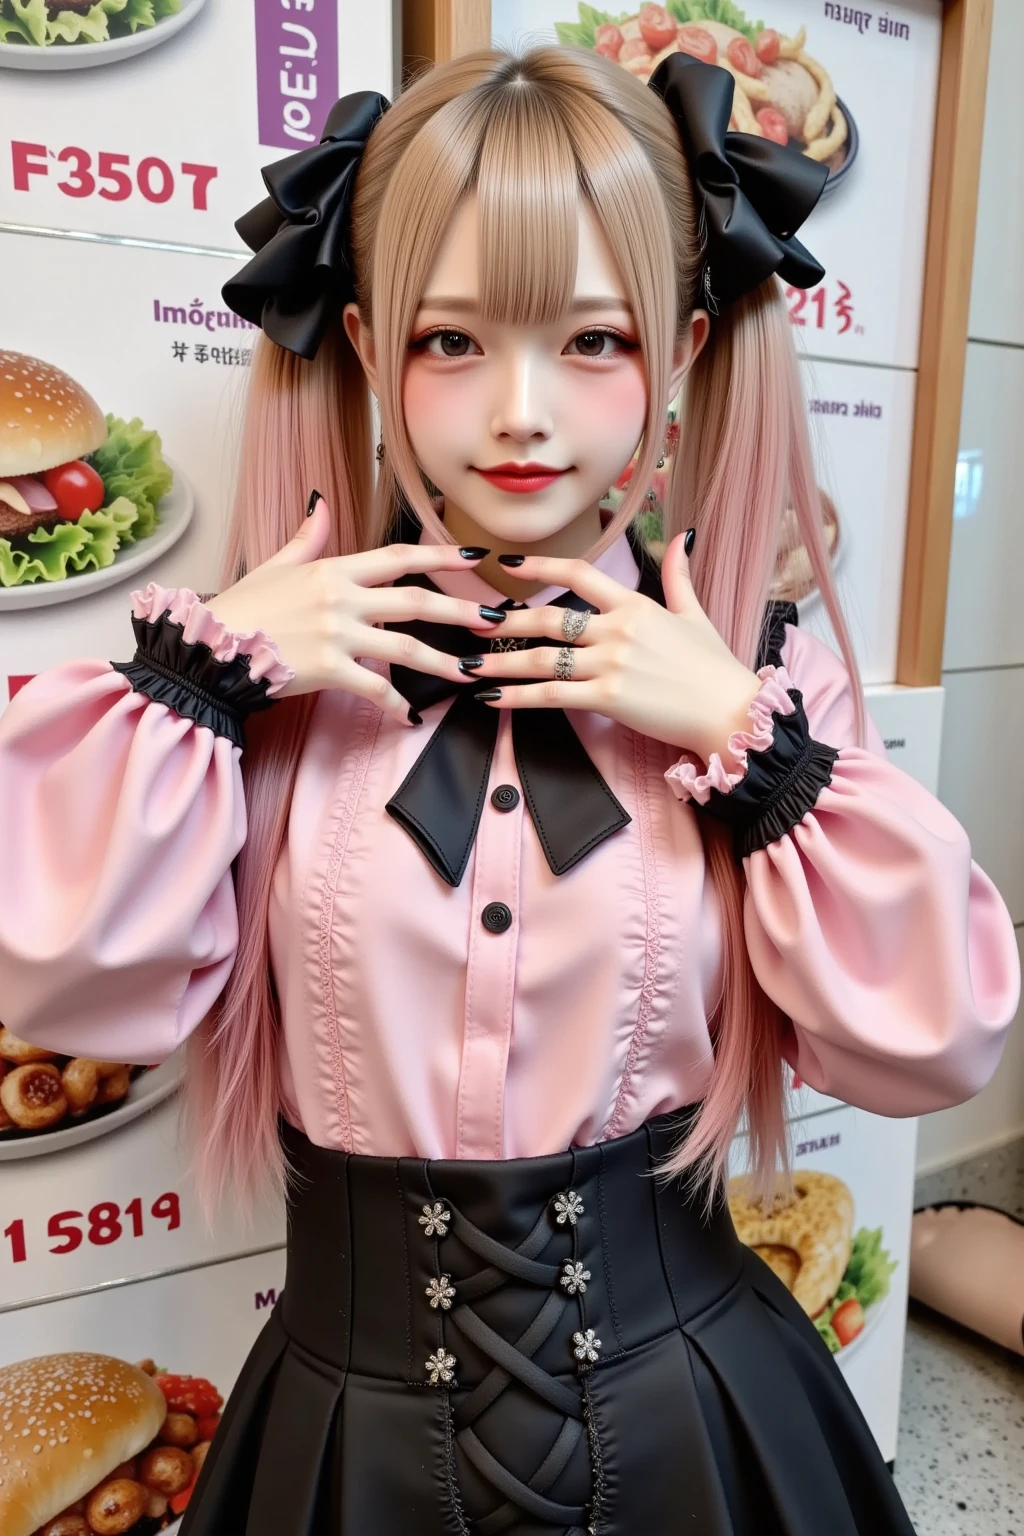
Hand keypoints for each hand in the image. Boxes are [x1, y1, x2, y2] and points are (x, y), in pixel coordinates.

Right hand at [203, 493, 505, 727]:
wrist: (209, 648)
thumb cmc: (241, 608)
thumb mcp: (275, 565)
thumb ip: (308, 537)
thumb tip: (323, 504)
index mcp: (333, 569)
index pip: (398, 557)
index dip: (441, 555)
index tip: (475, 557)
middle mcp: (341, 598)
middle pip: (417, 600)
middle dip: (461, 610)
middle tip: (495, 621)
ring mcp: (337, 634)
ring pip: (406, 647)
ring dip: (445, 662)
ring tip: (473, 673)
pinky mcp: (328, 670)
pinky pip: (375, 689)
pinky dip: (397, 706)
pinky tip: (412, 718)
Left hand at [466, 531, 762, 765]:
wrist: (730, 711)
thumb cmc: (715, 668)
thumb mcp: (696, 614)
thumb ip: (678, 577)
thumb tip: (683, 537)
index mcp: (636, 605)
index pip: (579, 574)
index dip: (541, 567)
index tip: (509, 566)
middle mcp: (618, 629)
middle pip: (549, 618)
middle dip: (507, 621)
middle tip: (475, 623)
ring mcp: (612, 664)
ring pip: (543, 658)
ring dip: (500, 662)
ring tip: (469, 665)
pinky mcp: (609, 699)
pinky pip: (552, 696)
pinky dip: (517, 697)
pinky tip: (491, 698)